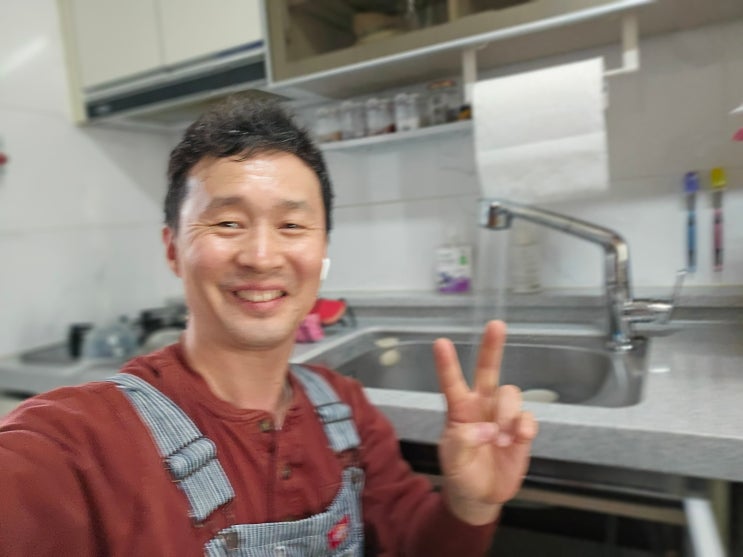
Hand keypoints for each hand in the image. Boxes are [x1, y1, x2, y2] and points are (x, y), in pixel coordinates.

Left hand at [434, 320, 537, 524]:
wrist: (480, 495)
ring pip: (511, 394)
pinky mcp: (522, 430)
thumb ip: (463, 442)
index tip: (440, 342)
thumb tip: (486, 430)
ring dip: (506, 413)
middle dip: (492, 347)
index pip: (452, 383)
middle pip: (488, 370)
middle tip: (495, 325)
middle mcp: (482, 405)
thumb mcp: (452, 460)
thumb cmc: (461, 471)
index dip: (447, 364)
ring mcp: (503, 416)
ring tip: (500, 439)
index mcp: (459, 409)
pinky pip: (529, 417)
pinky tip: (517, 440)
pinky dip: (524, 427)